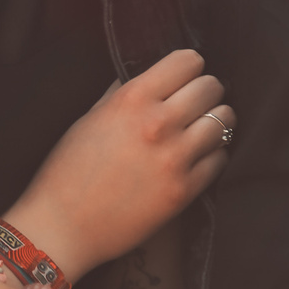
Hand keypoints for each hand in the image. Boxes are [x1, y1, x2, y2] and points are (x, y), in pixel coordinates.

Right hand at [9, 48, 231, 276]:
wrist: (64, 227)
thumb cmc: (69, 170)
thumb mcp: (90, 118)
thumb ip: (123, 92)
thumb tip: (152, 75)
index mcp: (131, 100)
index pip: (188, 61)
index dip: (187, 67)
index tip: (182, 78)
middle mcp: (158, 124)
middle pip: (212, 87)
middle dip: (204, 92)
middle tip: (193, 104)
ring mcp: (175, 159)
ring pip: (224, 120)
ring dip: (214, 122)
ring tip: (199, 129)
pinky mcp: (185, 191)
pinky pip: (220, 159)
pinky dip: (212, 155)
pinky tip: (194, 158)